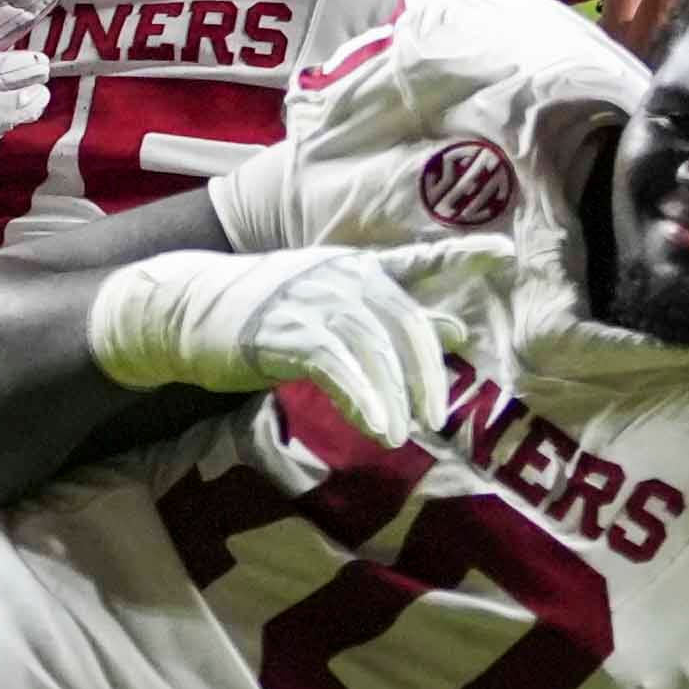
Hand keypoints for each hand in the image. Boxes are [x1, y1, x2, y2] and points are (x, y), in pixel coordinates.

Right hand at [82, 242, 453, 451]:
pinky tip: (376, 428)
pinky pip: (339, 369)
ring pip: (374, 351)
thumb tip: (457, 331)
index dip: (460, 257)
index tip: (505, 254)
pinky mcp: (285, 332)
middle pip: (404, 324)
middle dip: (426, 374)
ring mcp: (313, 300)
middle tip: (437, 417)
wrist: (183, 312)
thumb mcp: (331, 308)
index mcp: (355, 268)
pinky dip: (363, 401)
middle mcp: (341, 276)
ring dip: (394, 398)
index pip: (417, 261)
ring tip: (402, 435)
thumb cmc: (261, 316)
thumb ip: (392, 318)